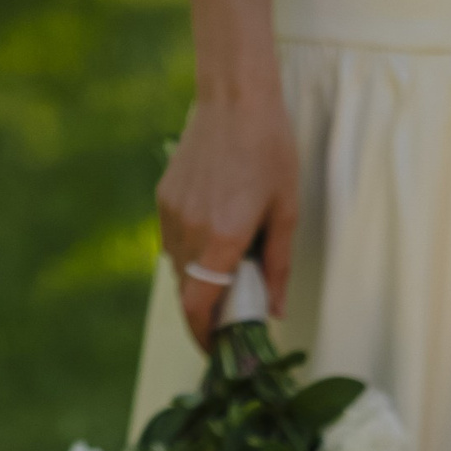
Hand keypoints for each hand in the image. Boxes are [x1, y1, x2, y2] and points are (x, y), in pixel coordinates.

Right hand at [156, 87, 299, 345]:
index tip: (216, 351)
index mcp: (222, 238)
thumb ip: (278, 266)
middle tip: (230, 321)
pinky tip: (215, 240)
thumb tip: (275, 312)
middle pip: (187, 293)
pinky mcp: (163, 197)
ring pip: (178, 268)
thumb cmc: (270, 152)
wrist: (234, 99)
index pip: (197, 306)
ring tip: (228, 276)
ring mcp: (171, 212)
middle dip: (204, 315)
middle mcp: (189, 229)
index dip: (203, 336)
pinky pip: (173, 241)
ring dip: (198, 282)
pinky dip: (191, 254)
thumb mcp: (286, 212)